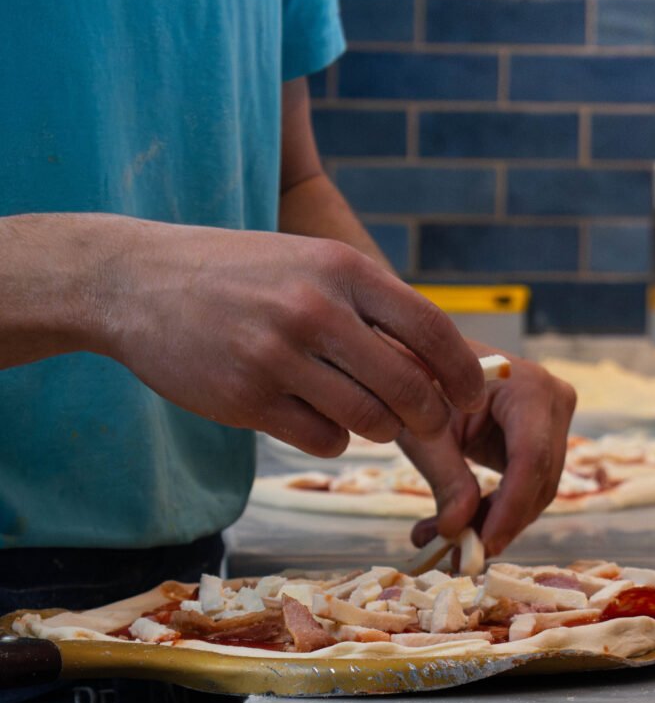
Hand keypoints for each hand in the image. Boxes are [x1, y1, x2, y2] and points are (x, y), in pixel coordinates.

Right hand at [96, 218, 485, 454]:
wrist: (136, 283)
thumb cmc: (236, 273)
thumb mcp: (307, 262)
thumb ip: (368, 302)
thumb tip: (436, 357)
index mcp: (340, 269)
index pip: (431, 328)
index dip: (462, 373)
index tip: (471, 398)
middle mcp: (315, 310)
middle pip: (408, 387)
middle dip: (427, 416)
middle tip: (424, 423)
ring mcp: (279, 357)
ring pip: (369, 420)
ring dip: (376, 427)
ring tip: (358, 412)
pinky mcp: (248, 398)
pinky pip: (323, 440)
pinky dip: (330, 437)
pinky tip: (309, 417)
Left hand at [399, 353, 575, 555]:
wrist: (428, 361)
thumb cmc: (421, 384)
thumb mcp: (424, 432)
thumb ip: (444, 479)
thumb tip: (457, 532)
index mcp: (527, 387)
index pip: (531, 458)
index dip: (510, 508)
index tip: (483, 545)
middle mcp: (553, 401)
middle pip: (539, 481)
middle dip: (499, 523)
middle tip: (455, 553)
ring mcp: (553, 421)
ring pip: (536, 492)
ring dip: (493, 523)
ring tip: (444, 541)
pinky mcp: (542, 440)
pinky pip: (527, 487)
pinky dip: (494, 512)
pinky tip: (457, 526)